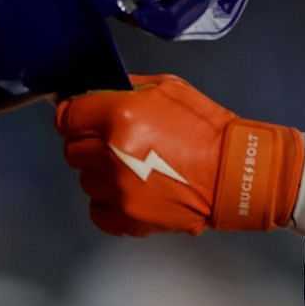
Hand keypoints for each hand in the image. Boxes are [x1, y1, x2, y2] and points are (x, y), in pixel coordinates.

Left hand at [55, 73, 304, 236]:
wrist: (237, 172)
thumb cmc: (206, 128)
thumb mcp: (168, 88)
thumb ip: (126, 88)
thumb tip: (97, 92)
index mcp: (119, 115)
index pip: (67, 117)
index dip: (74, 117)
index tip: (82, 120)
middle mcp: (112, 152)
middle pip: (72, 150)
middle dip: (88, 145)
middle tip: (113, 144)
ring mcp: (119, 189)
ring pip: (85, 181)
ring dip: (102, 175)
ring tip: (132, 170)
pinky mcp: (129, 217)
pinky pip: (98, 212)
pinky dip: (110, 205)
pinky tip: (131, 193)